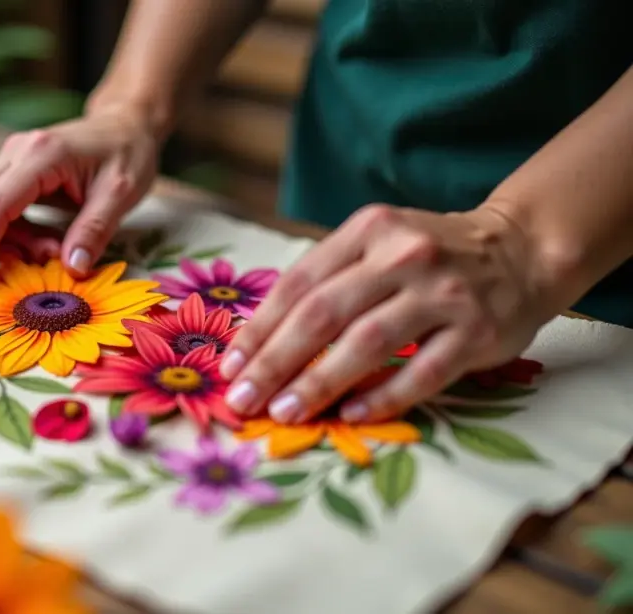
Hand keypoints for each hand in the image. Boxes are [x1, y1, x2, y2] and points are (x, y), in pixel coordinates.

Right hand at [0, 107, 160, 291]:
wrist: (125, 124)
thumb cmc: (127, 154)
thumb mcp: (121, 194)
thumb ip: (95, 231)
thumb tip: (73, 269)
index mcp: (42, 155)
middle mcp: (16, 152)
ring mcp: (10, 159)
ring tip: (48, 253)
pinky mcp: (12, 169)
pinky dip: (6, 234)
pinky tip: (42, 243)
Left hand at [219, 203, 557, 423]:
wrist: (521, 249)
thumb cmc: (429, 256)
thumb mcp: (377, 246)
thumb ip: (328, 281)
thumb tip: (261, 342)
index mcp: (368, 230)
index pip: (299, 283)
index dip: (260, 329)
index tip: (230, 366)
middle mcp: (403, 255)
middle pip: (323, 314)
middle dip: (275, 361)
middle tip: (244, 399)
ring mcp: (443, 292)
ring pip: (368, 342)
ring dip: (319, 382)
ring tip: (285, 412)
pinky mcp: (478, 331)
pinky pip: (423, 371)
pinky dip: (384, 396)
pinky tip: (351, 415)